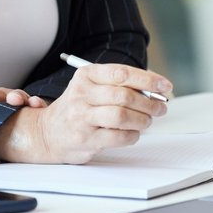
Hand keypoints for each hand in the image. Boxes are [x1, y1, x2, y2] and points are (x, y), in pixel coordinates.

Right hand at [0, 64, 173, 163]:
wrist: (47, 133)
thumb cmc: (79, 108)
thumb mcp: (93, 87)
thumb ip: (120, 85)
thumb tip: (156, 89)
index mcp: (86, 75)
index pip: (122, 73)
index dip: (148, 79)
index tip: (166, 86)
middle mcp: (82, 94)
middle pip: (124, 96)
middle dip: (149, 102)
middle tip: (161, 108)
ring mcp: (82, 117)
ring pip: (123, 116)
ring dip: (143, 120)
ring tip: (147, 121)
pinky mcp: (85, 139)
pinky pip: (119, 137)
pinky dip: (133, 135)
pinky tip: (133, 133)